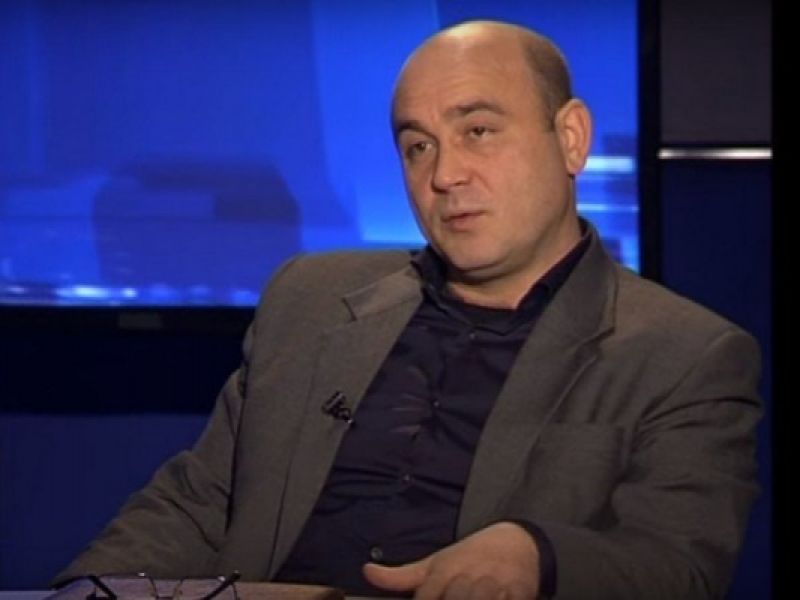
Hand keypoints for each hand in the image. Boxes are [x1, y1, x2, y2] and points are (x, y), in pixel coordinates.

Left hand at [362, 521, 540, 599]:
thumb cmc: (467, 558)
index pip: (427, 596)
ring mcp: (497, 584)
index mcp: (446, 569)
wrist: (515, 541)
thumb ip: (401, 576)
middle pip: (458, 598)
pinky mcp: (520, 592)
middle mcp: (470, 575)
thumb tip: (366, 572)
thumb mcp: (435, 563)